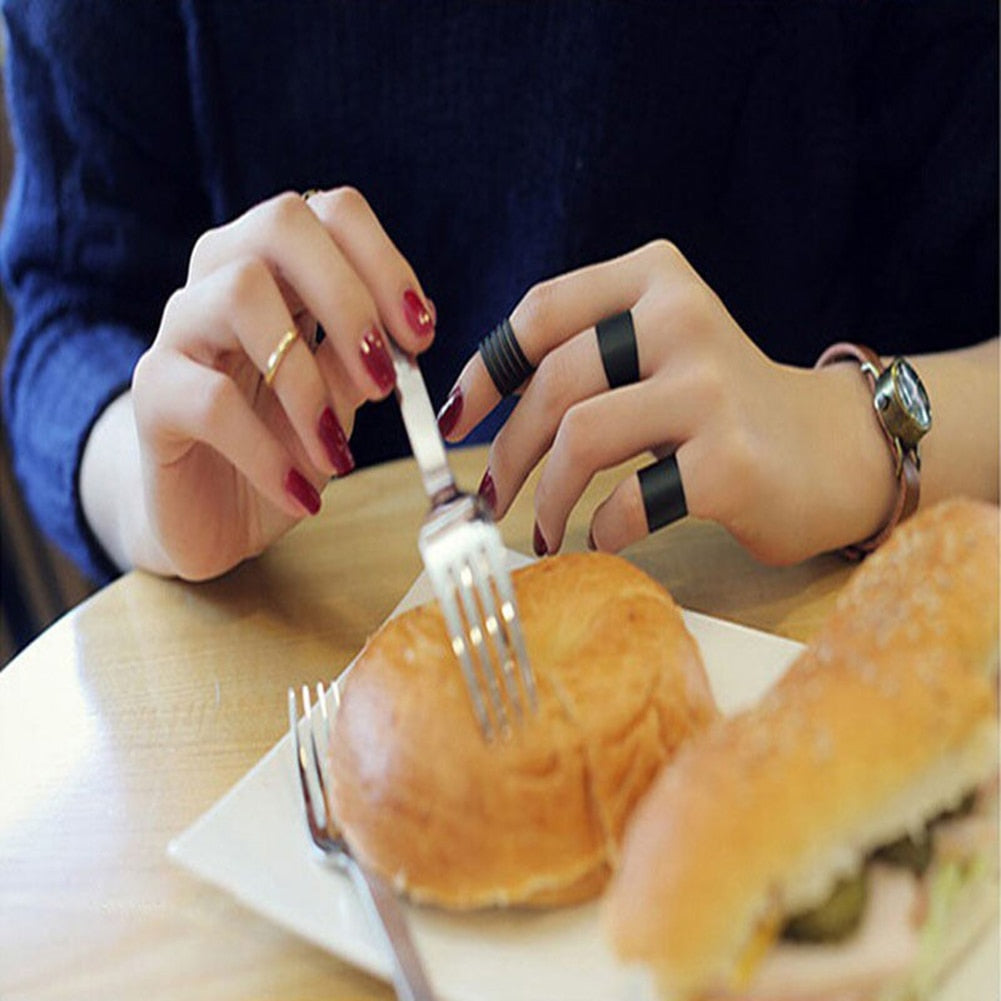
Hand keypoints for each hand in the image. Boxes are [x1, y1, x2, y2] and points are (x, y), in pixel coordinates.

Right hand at [124, 188, 434, 578]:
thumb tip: (418, 315)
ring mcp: (181, 328)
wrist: (218, 518)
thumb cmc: (284, 446)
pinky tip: (301, 492)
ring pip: (241, 293)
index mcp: (280, 271)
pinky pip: (211, 400)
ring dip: (307, 380)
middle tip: (384, 380)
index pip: (331, 213)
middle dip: (348, 297)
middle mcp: (223, 278)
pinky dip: (268, 452)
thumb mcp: (339, 401)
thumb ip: (364, 358)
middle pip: (282, 224)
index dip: (384, 262)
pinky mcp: (152, 392)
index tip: (422, 334)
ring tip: (338, 452)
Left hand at [438, 240, 897, 564]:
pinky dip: (601, 528)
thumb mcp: (657, 353)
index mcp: (655, 279)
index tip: (455, 420)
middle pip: (554, 383)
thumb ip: (585, 357)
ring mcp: (710, 388)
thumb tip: (477, 405)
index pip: (543, 311)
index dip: (485, 370)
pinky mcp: (731, 461)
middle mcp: (682, 318)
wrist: (834, 451)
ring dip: (545, 496)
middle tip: (489, 499)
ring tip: (541, 529)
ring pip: (581, 438)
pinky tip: (602, 536)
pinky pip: (629, 501)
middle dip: (505, 452)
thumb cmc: (721, 408)